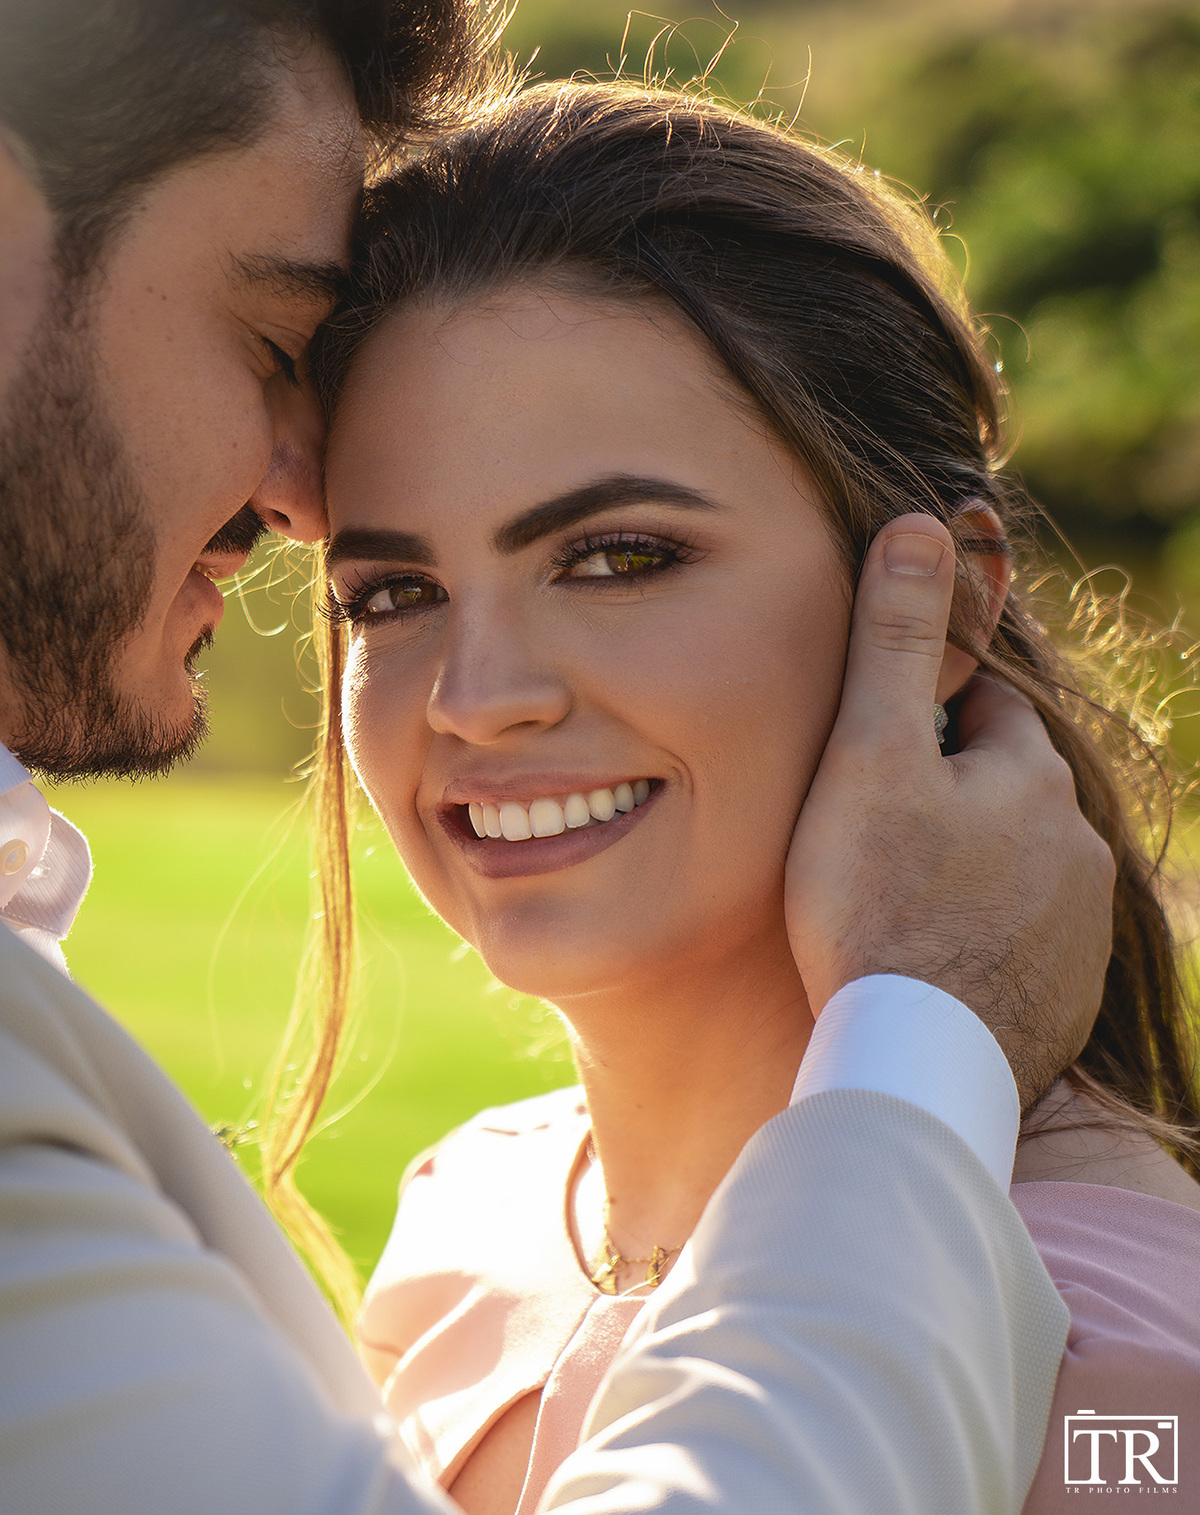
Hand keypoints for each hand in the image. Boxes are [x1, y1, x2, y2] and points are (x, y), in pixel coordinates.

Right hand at [785, 513, 1114, 1107]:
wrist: (917, 1061)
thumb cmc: (875, 904)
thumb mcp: (868, 756)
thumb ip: (893, 640)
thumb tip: (922, 522)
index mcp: (1029, 776)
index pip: (981, 713)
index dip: (921, 724)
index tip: (873, 756)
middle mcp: (1076, 844)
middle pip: (1002, 790)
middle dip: (948, 797)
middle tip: (870, 835)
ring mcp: (1079, 925)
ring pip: (1017, 866)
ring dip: (969, 869)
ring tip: (895, 905)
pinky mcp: (1070, 993)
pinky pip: (1024, 940)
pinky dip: (984, 938)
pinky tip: (931, 962)